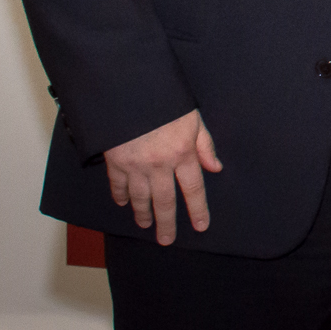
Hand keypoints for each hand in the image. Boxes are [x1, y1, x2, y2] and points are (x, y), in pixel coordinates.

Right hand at [104, 109, 220, 245]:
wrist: (129, 89)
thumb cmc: (166, 101)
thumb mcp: (193, 118)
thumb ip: (205, 145)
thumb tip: (216, 168)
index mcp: (182, 153)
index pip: (193, 188)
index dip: (198, 209)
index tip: (201, 226)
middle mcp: (160, 164)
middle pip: (165, 201)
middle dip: (167, 223)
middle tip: (167, 240)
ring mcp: (135, 165)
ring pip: (140, 198)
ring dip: (143, 214)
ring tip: (145, 225)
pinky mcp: (115, 161)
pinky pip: (118, 186)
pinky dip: (121, 197)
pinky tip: (124, 204)